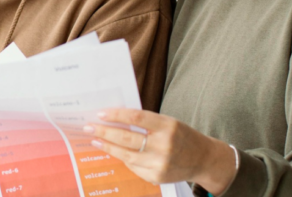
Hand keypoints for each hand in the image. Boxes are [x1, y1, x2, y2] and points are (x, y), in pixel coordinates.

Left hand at [85, 109, 236, 195]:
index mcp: (168, 126)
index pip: (137, 118)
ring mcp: (159, 164)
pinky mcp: (156, 177)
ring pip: (126, 155)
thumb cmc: (182, 136)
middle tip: (89, 127)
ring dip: (107, 147)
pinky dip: (122, 158)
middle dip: (104, 132)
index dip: (116, 115)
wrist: (203, 159)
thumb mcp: (168, 122)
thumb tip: (116, 119)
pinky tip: (112, 151)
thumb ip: (146, 122)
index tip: (101, 113)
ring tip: (95, 140)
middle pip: (127, 138)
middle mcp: (164, 146)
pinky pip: (133, 166)